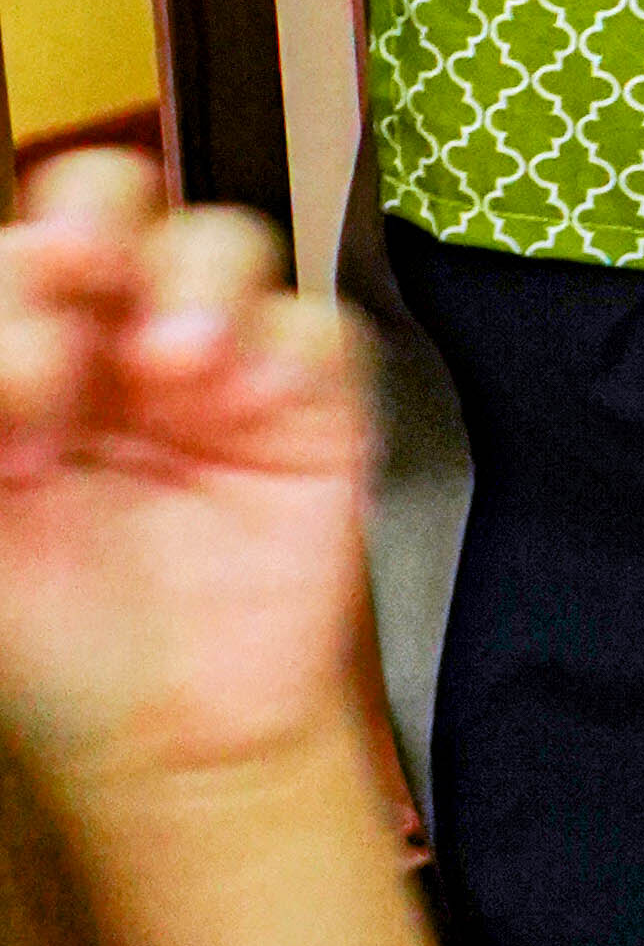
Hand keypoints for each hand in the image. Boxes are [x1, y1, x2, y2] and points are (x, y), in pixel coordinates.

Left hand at [0, 151, 370, 813]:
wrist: (178, 743)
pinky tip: (247, 402)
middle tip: (82, 271)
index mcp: (28, 366)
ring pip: (218, 239)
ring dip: (191, 282)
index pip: (17, 263)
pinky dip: (283, 345)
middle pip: (112, 201)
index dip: (14, 290)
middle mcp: (115, 346)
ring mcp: (217, 366)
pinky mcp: (307, 401)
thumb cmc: (66, 646)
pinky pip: (313, 324)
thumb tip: (12, 353)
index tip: (17, 389)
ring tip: (175, 368)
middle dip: (93, 222)